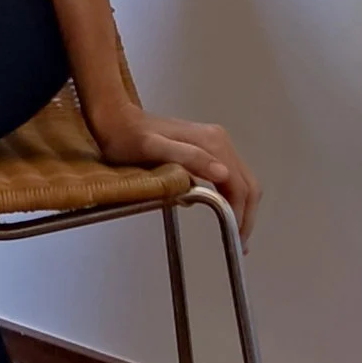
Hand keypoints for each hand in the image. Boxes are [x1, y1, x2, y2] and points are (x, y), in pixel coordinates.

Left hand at [96, 108, 260, 243]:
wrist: (115, 119)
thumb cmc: (127, 137)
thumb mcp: (152, 149)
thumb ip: (188, 158)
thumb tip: (223, 174)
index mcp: (211, 142)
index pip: (238, 185)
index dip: (239, 214)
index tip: (236, 239)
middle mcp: (218, 141)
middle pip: (246, 183)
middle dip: (245, 215)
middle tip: (239, 244)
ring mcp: (214, 143)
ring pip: (241, 180)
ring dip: (242, 208)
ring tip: (235, 233)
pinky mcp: (206, 148)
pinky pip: (229, 176)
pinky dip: (232, 197)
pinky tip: (225, 211)